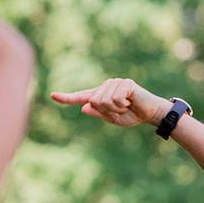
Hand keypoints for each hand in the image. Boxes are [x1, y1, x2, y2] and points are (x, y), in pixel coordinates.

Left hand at [50, 78, 170, 127]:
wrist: (150, 113)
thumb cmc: (132, 115)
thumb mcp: (113, 119)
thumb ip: (99, 113)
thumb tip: (84, 107)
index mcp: (100, 95)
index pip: (81, 97)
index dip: (67, 98)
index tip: (53, 95)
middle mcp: (106, 86)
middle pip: (95, 101)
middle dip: (108, 111)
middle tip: (122, 110)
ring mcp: (115, 83)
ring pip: (104, 100)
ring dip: (116, 108)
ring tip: (127, 105)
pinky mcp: (124, 83)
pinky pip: (115, 98)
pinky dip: (122, 105)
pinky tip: (130, 102)